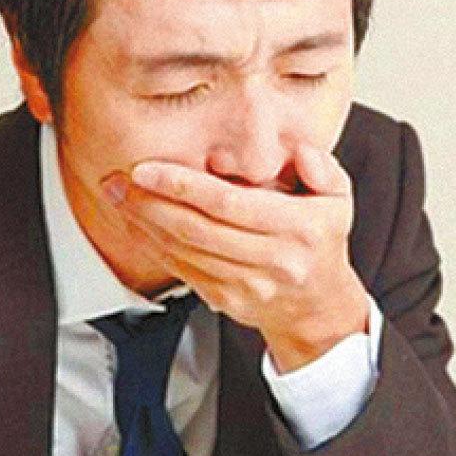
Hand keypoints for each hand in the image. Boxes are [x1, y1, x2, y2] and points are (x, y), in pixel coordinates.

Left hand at [104, 142, 368, 372]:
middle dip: (152, 203)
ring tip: (119, 195)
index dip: (184, 187)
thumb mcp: (337, 197)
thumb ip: (321, 168)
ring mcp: (248, 285)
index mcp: (298, 228)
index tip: (148, 170)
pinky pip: (181, 270)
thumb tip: (300, 152)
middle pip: (199, 230)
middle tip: (120, 179)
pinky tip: (136, 223)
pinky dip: (153, 245)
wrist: (317, 303)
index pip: (231, 205)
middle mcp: (273, 260)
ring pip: (185, 252)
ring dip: (145, 223)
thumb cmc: (319, 238)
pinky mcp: (226, 300)